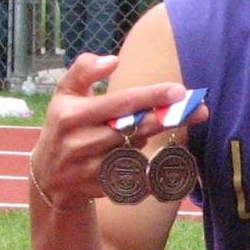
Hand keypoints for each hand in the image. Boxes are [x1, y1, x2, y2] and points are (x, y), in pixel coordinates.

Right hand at [27, 54, 208, 211]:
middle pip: (136, 128)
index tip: (179, 90)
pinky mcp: (101, 189)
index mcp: (72, 115)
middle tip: (200, 109)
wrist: (49, 177)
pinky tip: (155, 162)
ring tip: (154, 129)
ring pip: (138, 152)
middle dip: (169, 118)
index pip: (120, 103)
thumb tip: (113, 60)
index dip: (152, 96)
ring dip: (150, 140)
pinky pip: (137, 177)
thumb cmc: (64, 126)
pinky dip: (150, 168)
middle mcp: (80, 142)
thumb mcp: (64, 95)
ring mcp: (91, 169)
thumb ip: (83, 70)